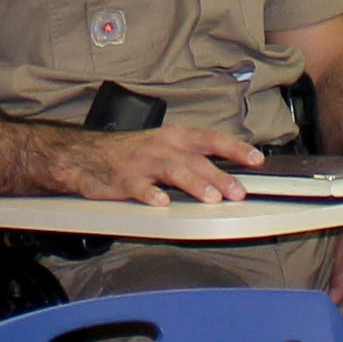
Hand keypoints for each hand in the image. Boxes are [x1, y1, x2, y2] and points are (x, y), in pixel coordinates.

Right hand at [80, 124, 261, 205]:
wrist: (85, 155)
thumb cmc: (130, 153)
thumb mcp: (164, 148)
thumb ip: (192, 160)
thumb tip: (225, 175)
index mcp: (175, 138)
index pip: (212, 139)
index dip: (235, 149)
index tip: (257, 159)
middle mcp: (162, 147)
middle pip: (196, 160)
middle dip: (220, 176)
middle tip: (238, 192)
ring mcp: (143, 163)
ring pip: (173, 171)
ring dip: (194, 184)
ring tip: (210, 198)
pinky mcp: (123, 179)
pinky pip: (139, 187)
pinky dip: (151, 195)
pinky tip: (161, 203)